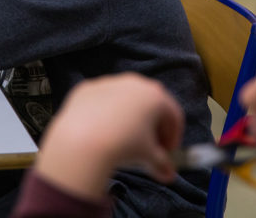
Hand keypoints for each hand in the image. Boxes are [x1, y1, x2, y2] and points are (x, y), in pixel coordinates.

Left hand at [35, 73, 183, 199]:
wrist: (82, 140)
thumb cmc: (122, 146)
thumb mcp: (148, 158)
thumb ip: (162, 164)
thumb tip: (167, 174)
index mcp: (156, 96)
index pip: (173, 116)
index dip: (173, 137)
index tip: (167, 154)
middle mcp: (134, 83)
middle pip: (150, 105)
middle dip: (151, 127)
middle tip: (147, 148)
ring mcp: (109, 82)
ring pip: (125, 101)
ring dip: (128, 119)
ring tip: (122, 141)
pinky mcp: (87, 88)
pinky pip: (102, 101)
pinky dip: (105, 114)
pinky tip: (101, 132)